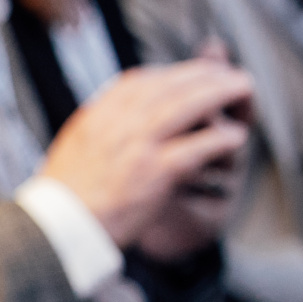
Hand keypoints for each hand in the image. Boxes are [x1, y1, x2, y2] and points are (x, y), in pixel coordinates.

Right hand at [42, 59, 253, 246]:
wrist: (57, 229)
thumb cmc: (66, 195)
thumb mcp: (76, 143)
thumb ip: (101, 120)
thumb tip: (120, 101)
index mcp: (98, 113)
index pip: (143, 78)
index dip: (174, 73)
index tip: (193, 75)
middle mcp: (118, 121)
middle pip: (172, 83)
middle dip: (206, 74)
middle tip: (230, 75)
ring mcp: (138, 145)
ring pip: (190, 104)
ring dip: (223, 92)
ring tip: (245, 89)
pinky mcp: (156, 173)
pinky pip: (200, 147)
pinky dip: (223, 139)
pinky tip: (238, 138)